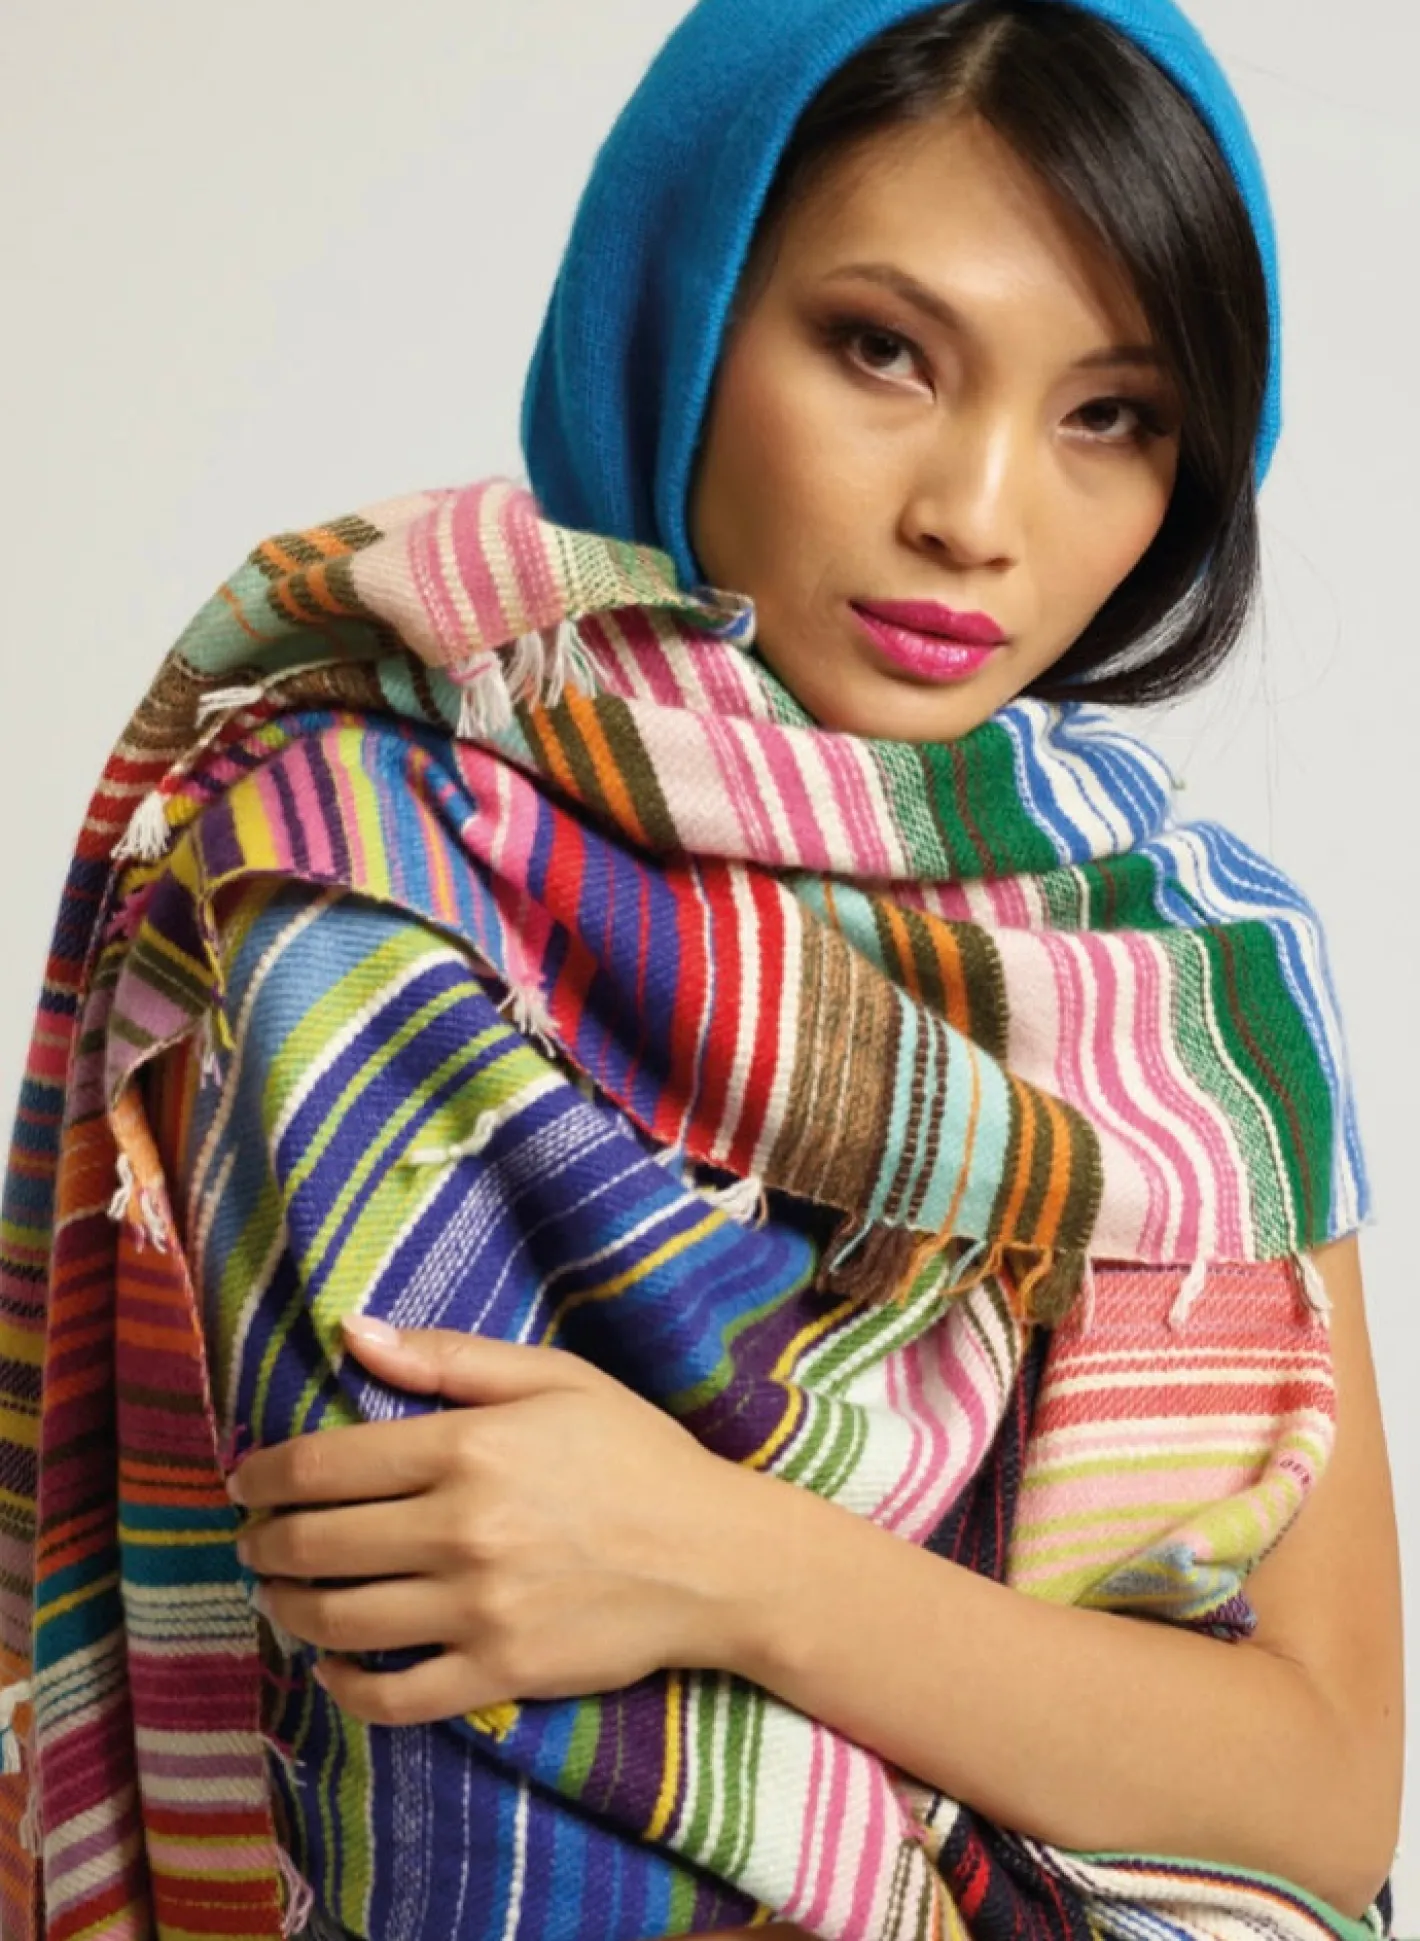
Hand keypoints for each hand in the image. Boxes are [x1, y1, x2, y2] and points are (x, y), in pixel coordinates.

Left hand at [228, 1317, 759, 1724]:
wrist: (716, 1556)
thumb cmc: (636, 1454)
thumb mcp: (553, 1379)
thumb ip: (447, 1359)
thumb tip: (351, 1332)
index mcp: (470, 1448)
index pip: (326, 1466)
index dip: (265, 1476)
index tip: (245, 1482)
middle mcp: (462, 1530)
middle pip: (318, 1544)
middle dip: (265, 1543)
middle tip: (253, 1540)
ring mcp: (478, 1610)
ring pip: (340, 1621)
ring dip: (289, 1607)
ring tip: (280, 1594)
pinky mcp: (499, 1673)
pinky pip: (395, 1696)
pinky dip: (346, 1688)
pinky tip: (334, 1668)